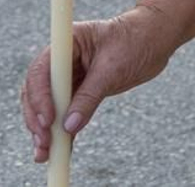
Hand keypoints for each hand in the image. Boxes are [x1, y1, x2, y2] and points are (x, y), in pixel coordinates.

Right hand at [20, 6, 175, 164]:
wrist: (157, 39)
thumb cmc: (137, 41)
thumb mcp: (113, 68)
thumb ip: (90, 96)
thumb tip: (69, 126)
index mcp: (67, 44)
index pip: (41, 71)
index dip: (39, 97)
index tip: (47, 119)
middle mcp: (63, 60)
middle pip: (38, 92)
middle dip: (37, 119)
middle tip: (44, 142)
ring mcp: (70, 76)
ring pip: (47, 106)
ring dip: (44, 130)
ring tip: (44, 154)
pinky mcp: (80, 90)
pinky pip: (65, 112)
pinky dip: (61, 130)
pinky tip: (59, 149)